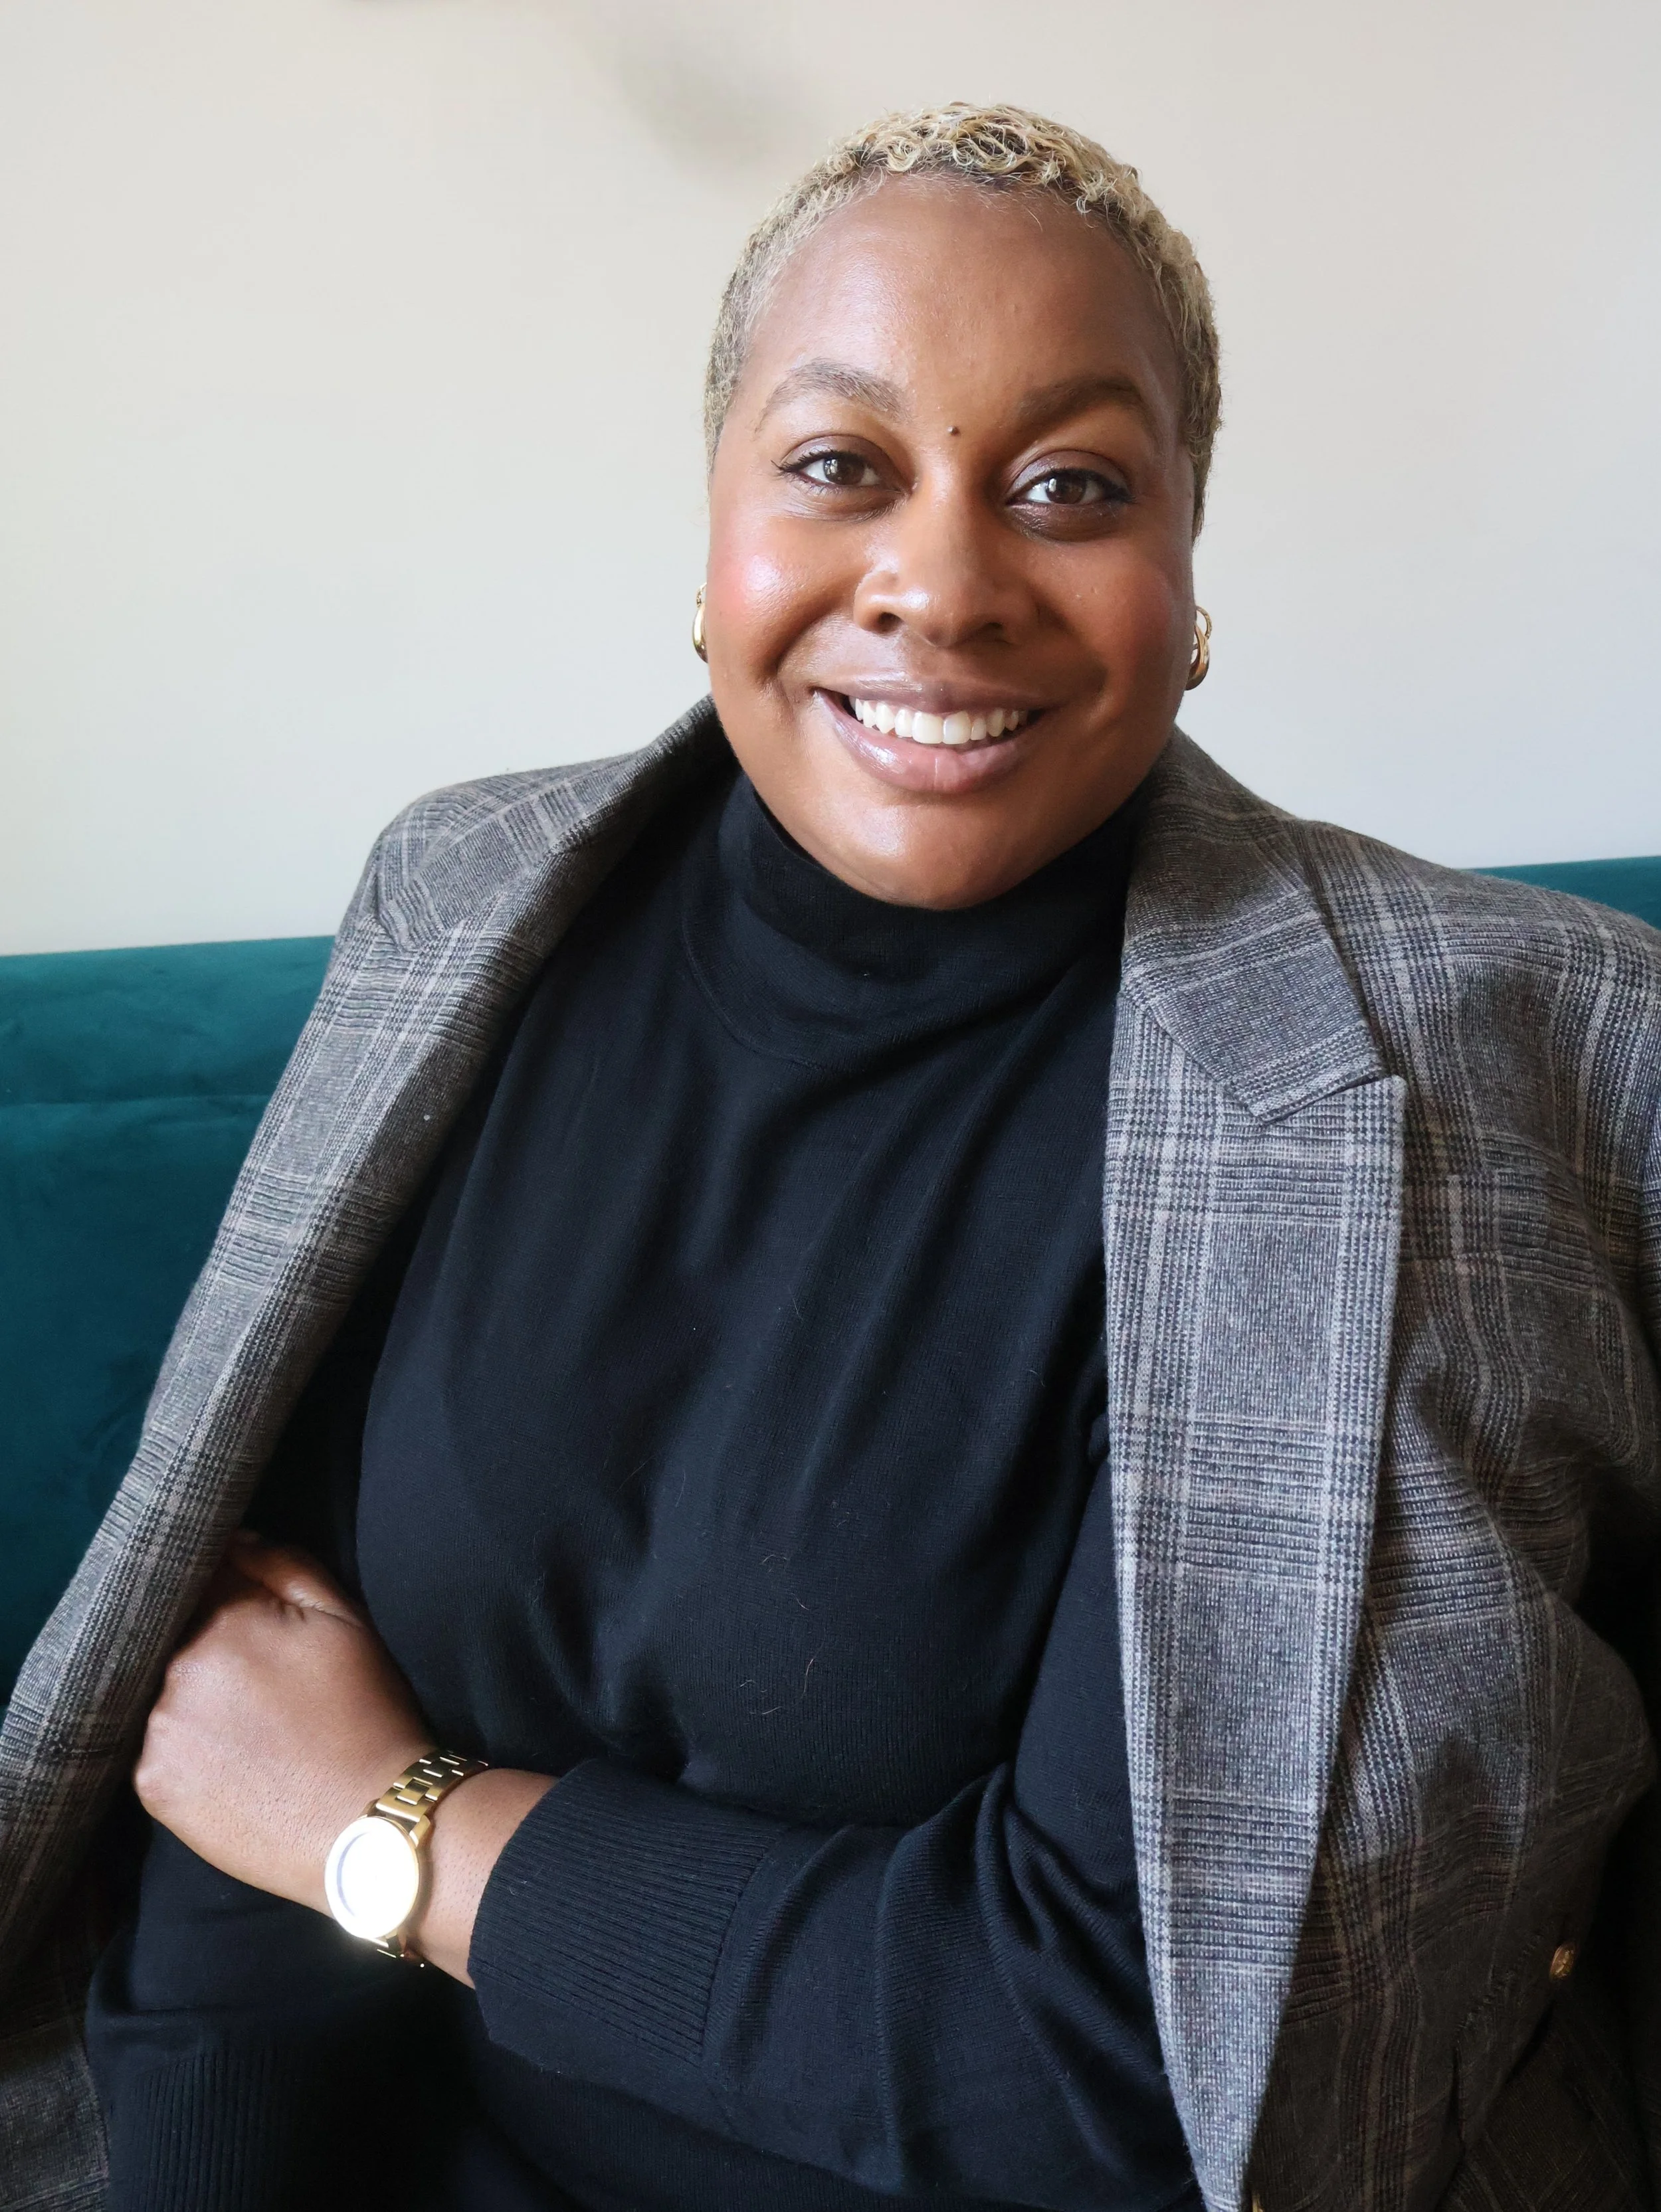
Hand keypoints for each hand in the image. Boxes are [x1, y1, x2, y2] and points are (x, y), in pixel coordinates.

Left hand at [136, 1535, 432, 1912]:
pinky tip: (228, 1763)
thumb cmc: (367, 1712)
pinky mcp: (151, 1785)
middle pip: (175, 1639)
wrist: (368, 1821)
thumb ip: (282, 1565)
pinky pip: (154, 1748)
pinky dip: (183, 1749)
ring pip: (161, 1693)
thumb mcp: (344, 1620)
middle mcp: (177, 1670)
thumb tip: (232, 1539)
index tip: (243, 1617)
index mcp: (225, 1620)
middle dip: (206, 1649)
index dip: (224, 1597)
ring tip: (242, 1727)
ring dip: (190, 1699)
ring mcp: (159, 1731)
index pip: (201, 1582)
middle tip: (253, 1683)